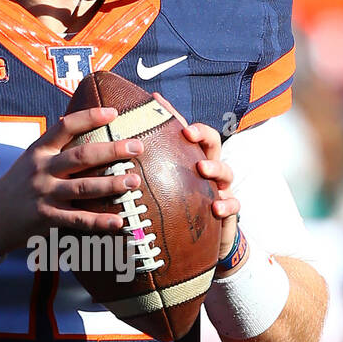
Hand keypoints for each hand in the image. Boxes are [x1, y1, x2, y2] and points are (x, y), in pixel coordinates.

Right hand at [0, 106, 144, 254]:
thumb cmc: (17, 187)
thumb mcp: (30, 160)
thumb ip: (55, 149)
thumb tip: (89, 134)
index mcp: (39, 150)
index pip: (66, 126)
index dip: (90, 117)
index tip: (114, 113)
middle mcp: (42, 169)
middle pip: (81, 156)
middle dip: (112, 150)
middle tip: (137, 147)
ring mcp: (45, 194)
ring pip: (84, 187)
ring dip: (112, 184)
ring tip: (134, 181)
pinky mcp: (47, 219)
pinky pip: (78, 220)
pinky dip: (99, 221)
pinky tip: (119, 221)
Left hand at [152, 93, 238, 260]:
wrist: (199, 240)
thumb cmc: (175, 208)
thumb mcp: (158, 189)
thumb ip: (141, 172)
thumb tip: (108, 155)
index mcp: (189, 160)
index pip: (185, 132)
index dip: (173, 113)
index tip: (158, 101)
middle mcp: (207, 169)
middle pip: (212, 143)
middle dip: (202, 134)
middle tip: (188, 133)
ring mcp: (221, 188)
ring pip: (227, 171)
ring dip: (216, 167)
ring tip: (203, 169)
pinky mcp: (228, 210)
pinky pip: (234, 205)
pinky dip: (227, 204)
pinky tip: (216, 207)